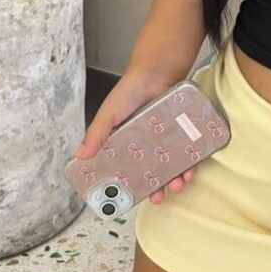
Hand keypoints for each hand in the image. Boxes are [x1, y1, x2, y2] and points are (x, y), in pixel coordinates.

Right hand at [75, 68, 197, 205]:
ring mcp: (166, 140)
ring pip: (172, 166)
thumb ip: (96, 134)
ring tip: (178, 185)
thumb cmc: (129, 91)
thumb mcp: (109, 113)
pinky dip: (190, 164)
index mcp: (126, 144)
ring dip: (175, 180)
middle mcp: (147, 145)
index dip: (128, 187)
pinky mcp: (182, 133)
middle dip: (155, 189)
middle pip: (152, 173)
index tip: (128, 201)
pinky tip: (190, 171)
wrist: (157, 70)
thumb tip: (80, 157)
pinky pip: (188, 153)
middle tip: (158, 199)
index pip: (126, 171)